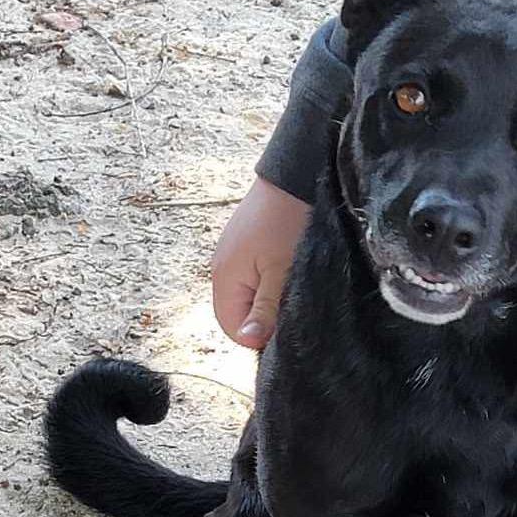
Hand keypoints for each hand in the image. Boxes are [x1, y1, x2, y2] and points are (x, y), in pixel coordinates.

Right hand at [212, 177, 309, 347]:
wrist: (295, 175)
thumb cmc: (288, 222)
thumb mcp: (281, 273)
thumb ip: (265, 309)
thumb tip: (249, 341)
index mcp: (224, 278)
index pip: (233, 329)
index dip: (259, 335)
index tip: (286, 327)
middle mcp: (222, 268)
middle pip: (240, 312)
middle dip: (265, 317)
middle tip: (293, 304)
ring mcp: (233, 255)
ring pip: (249, 294)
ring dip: (270, 297)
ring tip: (292, 284)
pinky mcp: (248, 244)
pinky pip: (255, 275)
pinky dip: (271, 279)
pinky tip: (289, 268)